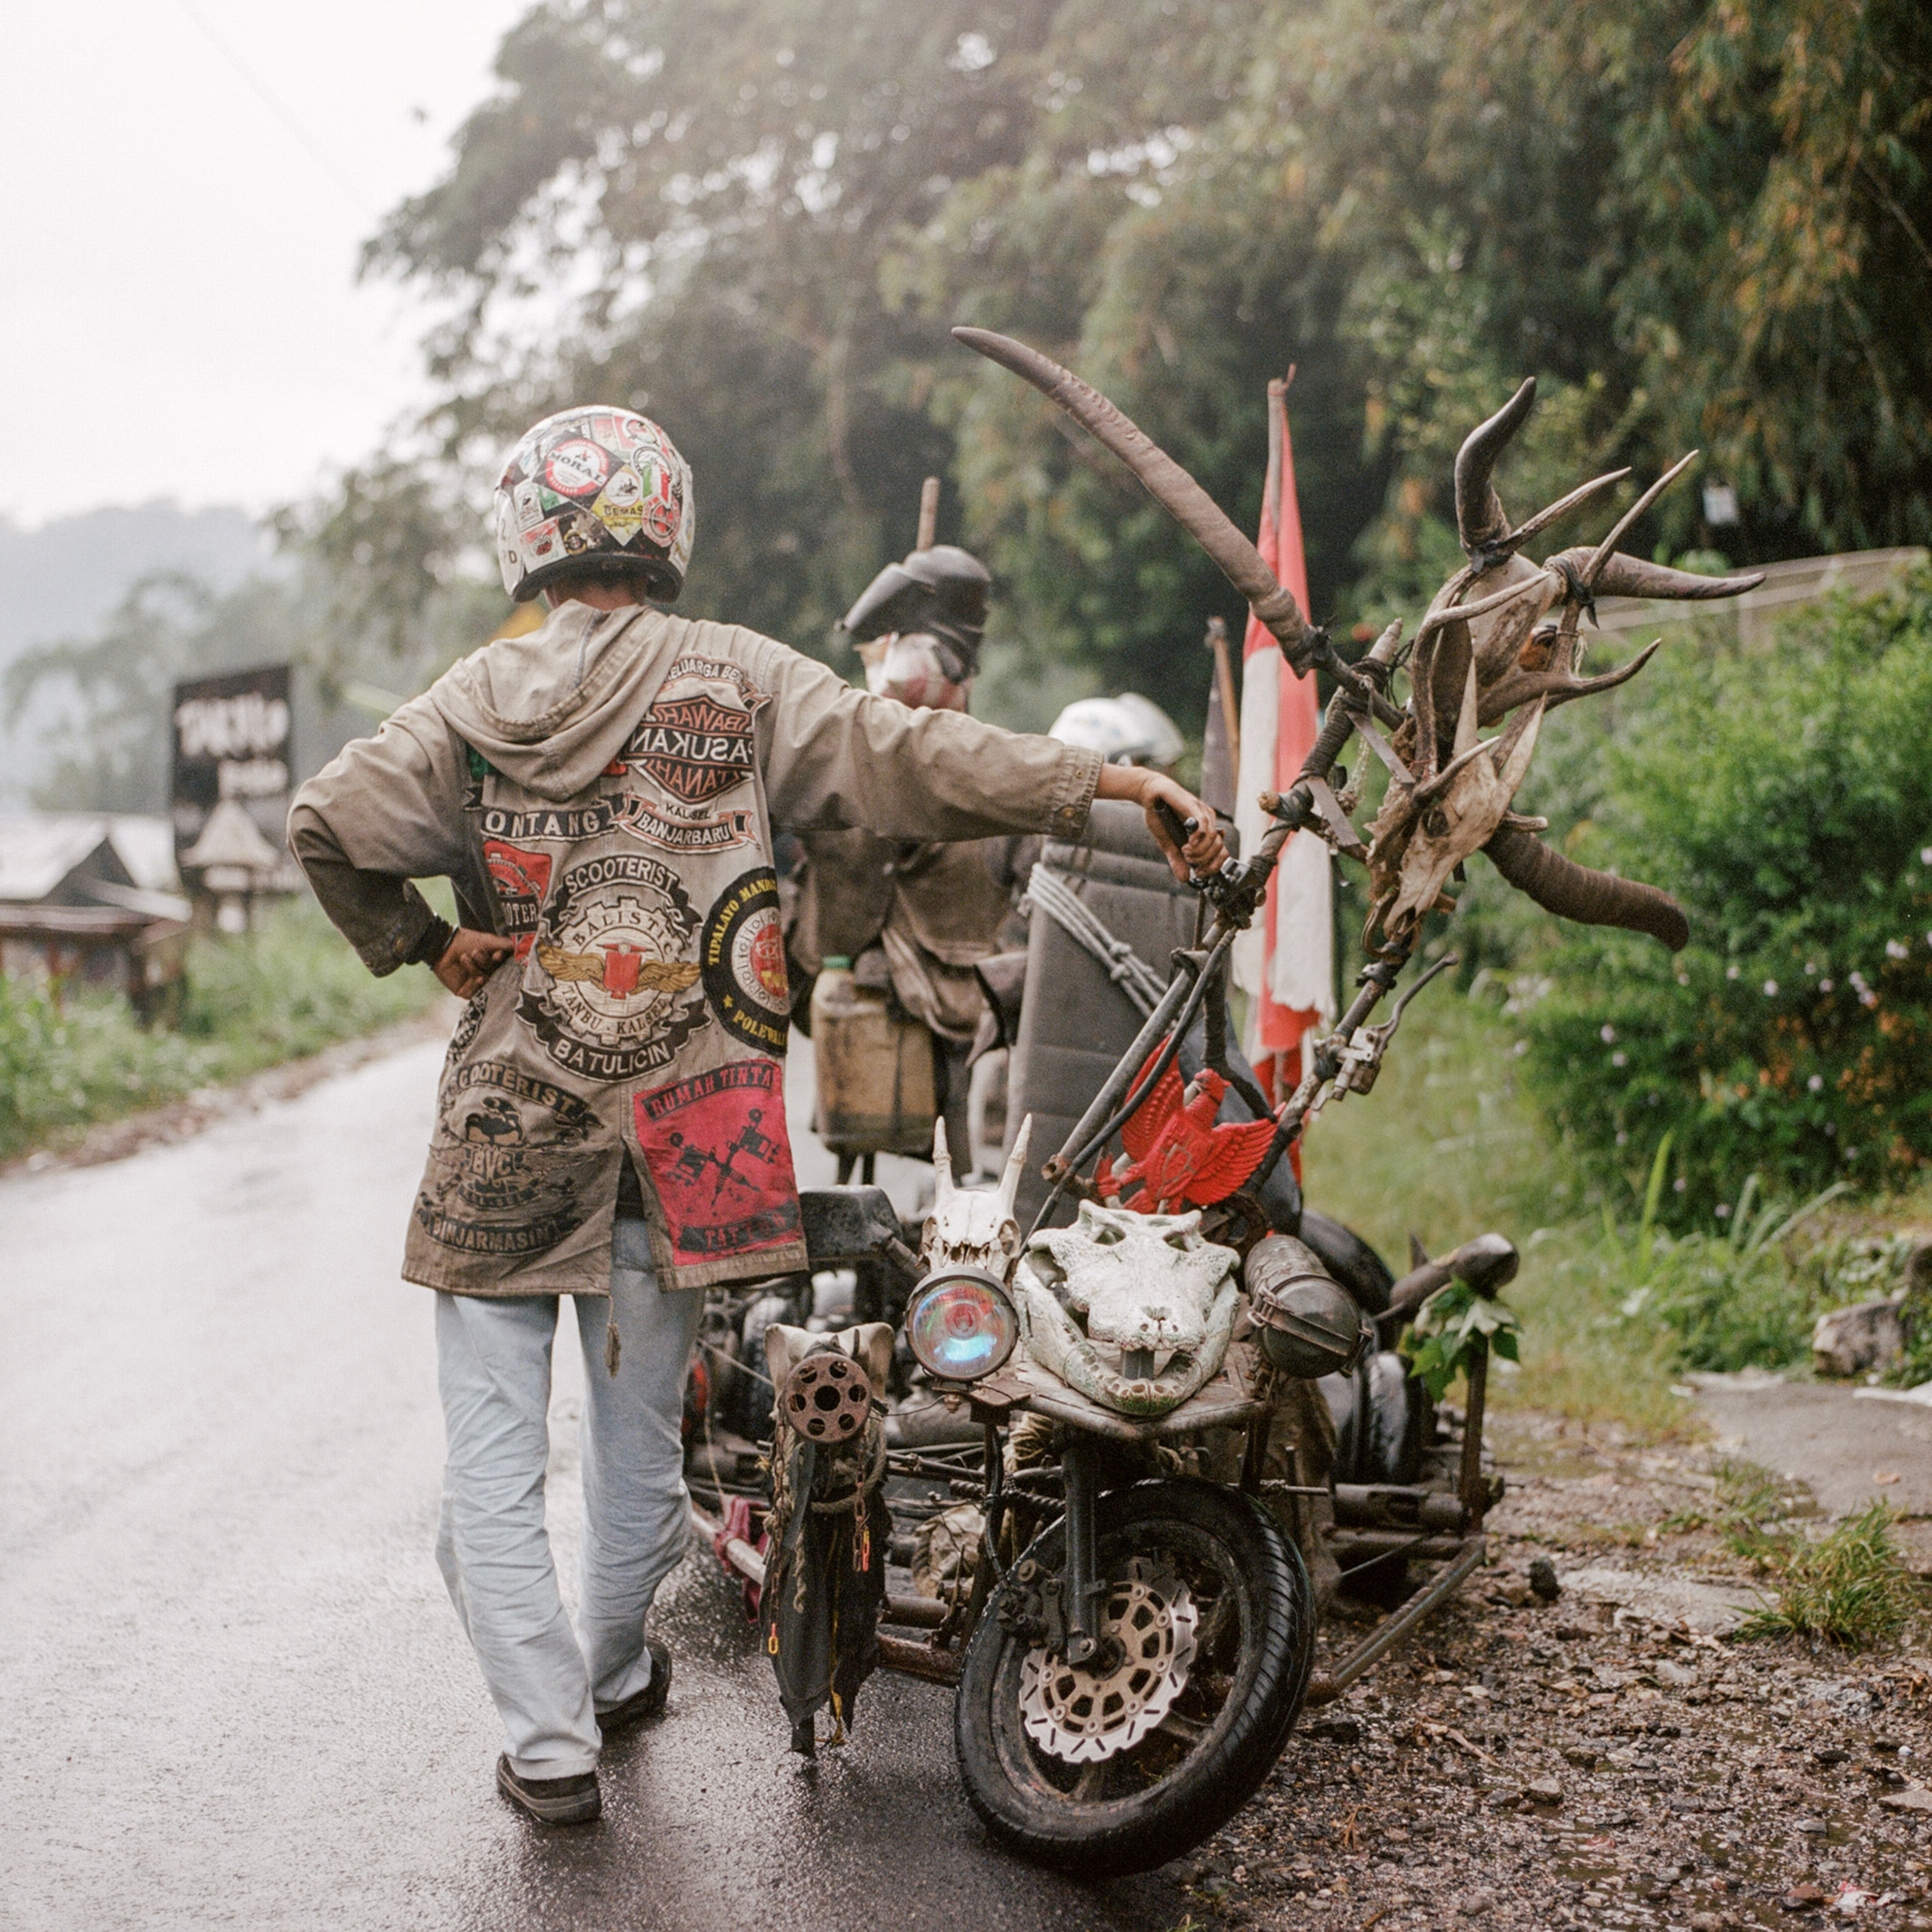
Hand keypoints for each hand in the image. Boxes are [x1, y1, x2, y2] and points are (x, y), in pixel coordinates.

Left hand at [433, 928, 516, 998]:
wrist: (442, 946)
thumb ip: (506, 944)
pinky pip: (475, 993)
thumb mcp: (489, 940)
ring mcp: (476, 984)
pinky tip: (475, 978)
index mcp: (493, 962)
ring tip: (465, 957)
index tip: (497, 955)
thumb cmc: (466, 941)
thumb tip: (525, 945)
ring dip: (476, 969)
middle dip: (485, 963)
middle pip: (493, 973)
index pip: (503, 966)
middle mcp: (487, 973)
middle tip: (475, 952)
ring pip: (484, 982)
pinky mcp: (465, 991)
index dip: (501, 962)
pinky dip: (476, 985)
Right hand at [1094, 765, 1229, 881]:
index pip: (1220, 852)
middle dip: (1205, 860)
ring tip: (1185, 851)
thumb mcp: (1167, 844)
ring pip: (1213, 839)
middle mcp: (1208, 821)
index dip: (1213, 865)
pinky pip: (1204, 825)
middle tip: (1188, 860)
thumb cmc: (1159, 816)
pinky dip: (1198, 839)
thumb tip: (1185, 879)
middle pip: (1220, 848)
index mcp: (1205, 830)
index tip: (1199, 872)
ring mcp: (1203, 812)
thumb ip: (1177, 860)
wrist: (1148, 795)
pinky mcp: (1194, 806)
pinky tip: (1188, 843)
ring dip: (1200, 851)